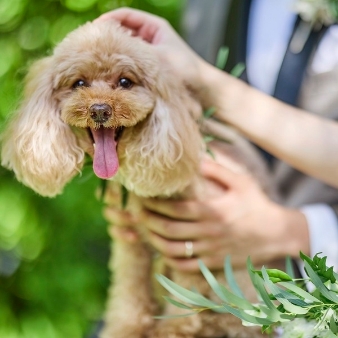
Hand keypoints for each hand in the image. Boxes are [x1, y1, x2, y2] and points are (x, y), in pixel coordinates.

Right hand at [96, 8, 211, 94]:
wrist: (201, 87)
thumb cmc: (184, 68)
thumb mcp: (158, 57)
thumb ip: (137, 51)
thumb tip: (113, 48)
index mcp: (154, 26)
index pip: (125, 16)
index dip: (108, 20)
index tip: (94, 30)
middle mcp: (150, 36)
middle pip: (123, 30)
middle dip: (108, 36)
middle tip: (91, 45)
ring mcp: (149, 51)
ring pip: (126, 46)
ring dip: (115, 50)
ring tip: (98, 58)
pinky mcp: (149, 65)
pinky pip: (132, 60)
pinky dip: (122, 62)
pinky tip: (113, 70)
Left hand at [140, 160, 308, 271]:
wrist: (278, 234)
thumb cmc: (257, 205)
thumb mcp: (241, 182)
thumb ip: (217, 170)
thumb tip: (194, 160)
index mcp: (212, 211)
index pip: (175, 209)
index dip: (155, 205)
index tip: (144, 199)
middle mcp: (209, 232)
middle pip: (169, 230)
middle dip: (148, 222)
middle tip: (138, 214)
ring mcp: (211, 251)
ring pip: (173, 250)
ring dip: (154, 241)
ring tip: (146, 231)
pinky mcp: (215, 264)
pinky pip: (186, 267)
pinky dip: (170, 260)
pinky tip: (164, 251)